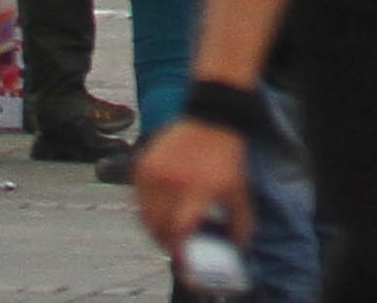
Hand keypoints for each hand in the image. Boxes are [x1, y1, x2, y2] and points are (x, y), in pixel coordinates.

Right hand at [134, 120, 248, 257]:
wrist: (211, 119)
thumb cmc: (226, 158)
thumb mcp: (238, 190)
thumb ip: (239, 223)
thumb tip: (236, 249)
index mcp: (198, 188)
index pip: (178, 229)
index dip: (178, 249)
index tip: (183, 258)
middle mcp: (172, 181)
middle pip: (159, 227)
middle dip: (166, 243)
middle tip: (175, 246)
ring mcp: (154, 172)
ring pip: (144, 217)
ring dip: (154, 229)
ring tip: (166, 231)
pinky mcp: (142, 165)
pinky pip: (137, 200)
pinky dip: (145, 211)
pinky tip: (157, 211)